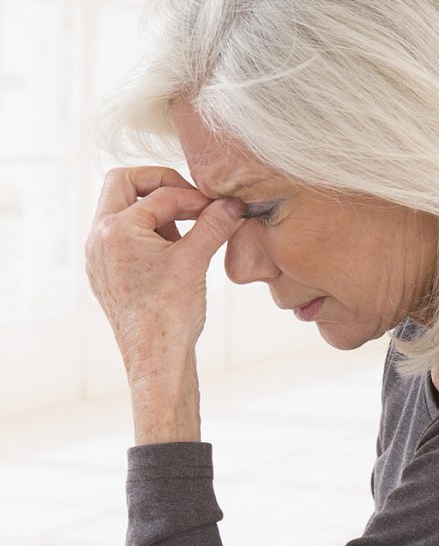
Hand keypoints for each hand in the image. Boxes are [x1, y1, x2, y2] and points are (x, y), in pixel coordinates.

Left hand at [85, 166, 243, 383]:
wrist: (156, 361)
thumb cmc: (171, 315)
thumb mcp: (196, 261)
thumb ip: (215, 224)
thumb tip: (234, 203)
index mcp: (115, 229)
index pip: (160, 195)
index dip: (194, 198)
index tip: (219, 207)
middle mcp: (98, 238)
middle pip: (124, 184)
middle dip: (161, 187)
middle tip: (192, 201)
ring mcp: (98, 257)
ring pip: (122, 210)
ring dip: (155, 211)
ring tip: (187, 232)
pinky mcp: (106, 273)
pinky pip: (123, 236)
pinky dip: (148, 233)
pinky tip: (175, 253)